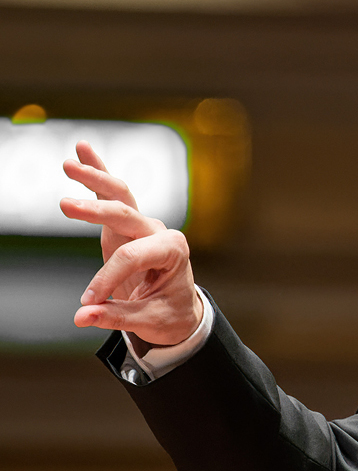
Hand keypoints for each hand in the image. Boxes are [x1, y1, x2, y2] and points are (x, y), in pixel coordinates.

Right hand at [61, 140, 202, 347]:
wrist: (180, 310)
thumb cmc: (169, 314)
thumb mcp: (147, 321)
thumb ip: (115, 317)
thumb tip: (81, 318)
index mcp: (173, 251)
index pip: (131, 257)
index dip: (106, 278)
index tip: (88, 301)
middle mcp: (160, 232)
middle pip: (126, 213)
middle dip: (95, 212)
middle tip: (65, 207)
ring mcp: (144, 225)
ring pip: (119, 196)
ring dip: (95, 178)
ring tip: (69, 164)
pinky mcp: (127, 225)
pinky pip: (112, 195)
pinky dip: (98, 172)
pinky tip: (82, 149)